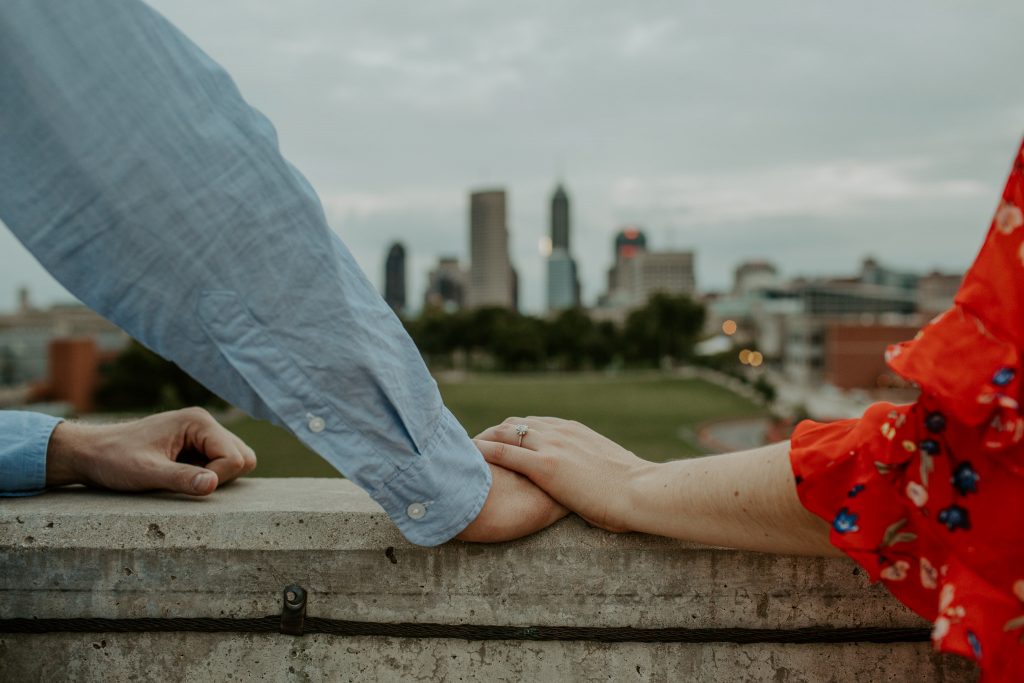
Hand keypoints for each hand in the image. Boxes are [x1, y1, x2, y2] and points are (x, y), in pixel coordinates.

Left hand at [45, 407, 256, 495]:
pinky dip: (207, 475)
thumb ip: (181, 478)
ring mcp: (202, 433)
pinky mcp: (197, 444)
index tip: (187, 484)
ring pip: (236, 460)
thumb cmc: (113, 459)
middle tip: (189, 482)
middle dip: (223, 476)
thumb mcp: (146, 473)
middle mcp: (205, 423)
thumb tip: (213, 485)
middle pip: (243, 457)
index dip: (218, 478)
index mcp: (198, 421)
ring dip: (216, 476)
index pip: (235, 457)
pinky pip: (221, 464)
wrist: (90, 452)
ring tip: (182, 478)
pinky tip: (180, 476)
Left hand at [475, 417, 837, 554]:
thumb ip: (593, 466)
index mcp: (575, 432)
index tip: (500, 438)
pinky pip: (505, 453)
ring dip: (483, 438)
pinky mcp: (545, 465)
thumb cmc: (632, 488)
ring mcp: (552, 446)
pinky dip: (484, 452)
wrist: (643, 491)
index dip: (514, 430)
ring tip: (462, 449)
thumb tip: (594, 478)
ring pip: (506, 432)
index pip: (535, 423)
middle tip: (474, 443)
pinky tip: (468, 457)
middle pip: (516, 423)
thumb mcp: (609, 468)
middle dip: (493, 431)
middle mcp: (561, 431)